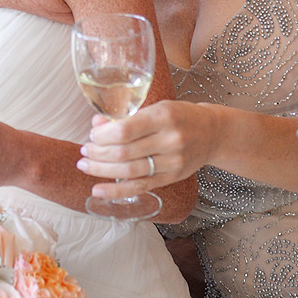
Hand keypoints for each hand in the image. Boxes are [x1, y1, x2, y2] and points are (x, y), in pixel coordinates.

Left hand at [78, 101, 215, 199]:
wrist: (213, 133)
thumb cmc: (180, 116)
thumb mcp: (157, 107)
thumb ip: (128, 117)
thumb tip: (97, 125)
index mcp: (164, 116)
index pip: (125, 131)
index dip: (102, 136)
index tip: (92, 135)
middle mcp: (170, 140)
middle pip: (124, 152)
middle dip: (97, 153)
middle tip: (84, 151)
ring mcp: (172, 162)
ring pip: (129, 171)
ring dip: (101, 170)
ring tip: (85, 165)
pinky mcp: (171, 178)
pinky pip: (139, 187)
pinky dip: (116, 191)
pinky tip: (98, 190)